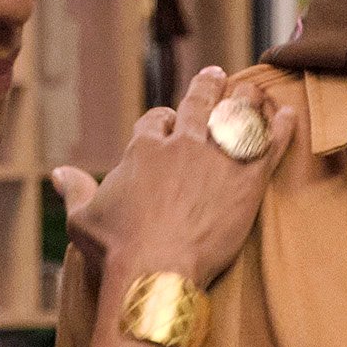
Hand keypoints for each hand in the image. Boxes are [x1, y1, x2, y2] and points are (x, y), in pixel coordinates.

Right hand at [50, 65, 295, 288]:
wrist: (156, 271)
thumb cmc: (115, 249)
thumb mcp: (83, 219)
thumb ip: (75, 190)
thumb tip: (58, 173)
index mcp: (144, 149)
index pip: (156, 120)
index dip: (162, 120)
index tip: (167, 122)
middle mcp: (182, 144)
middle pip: (199, 104)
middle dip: (207, 88)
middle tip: (216, 76)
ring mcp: (217, 159)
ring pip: (238, 116)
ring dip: (247, 99)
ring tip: (255, 90)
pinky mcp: (248, 180)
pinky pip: (270, 144)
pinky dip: (281, 127)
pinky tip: (288, 116)